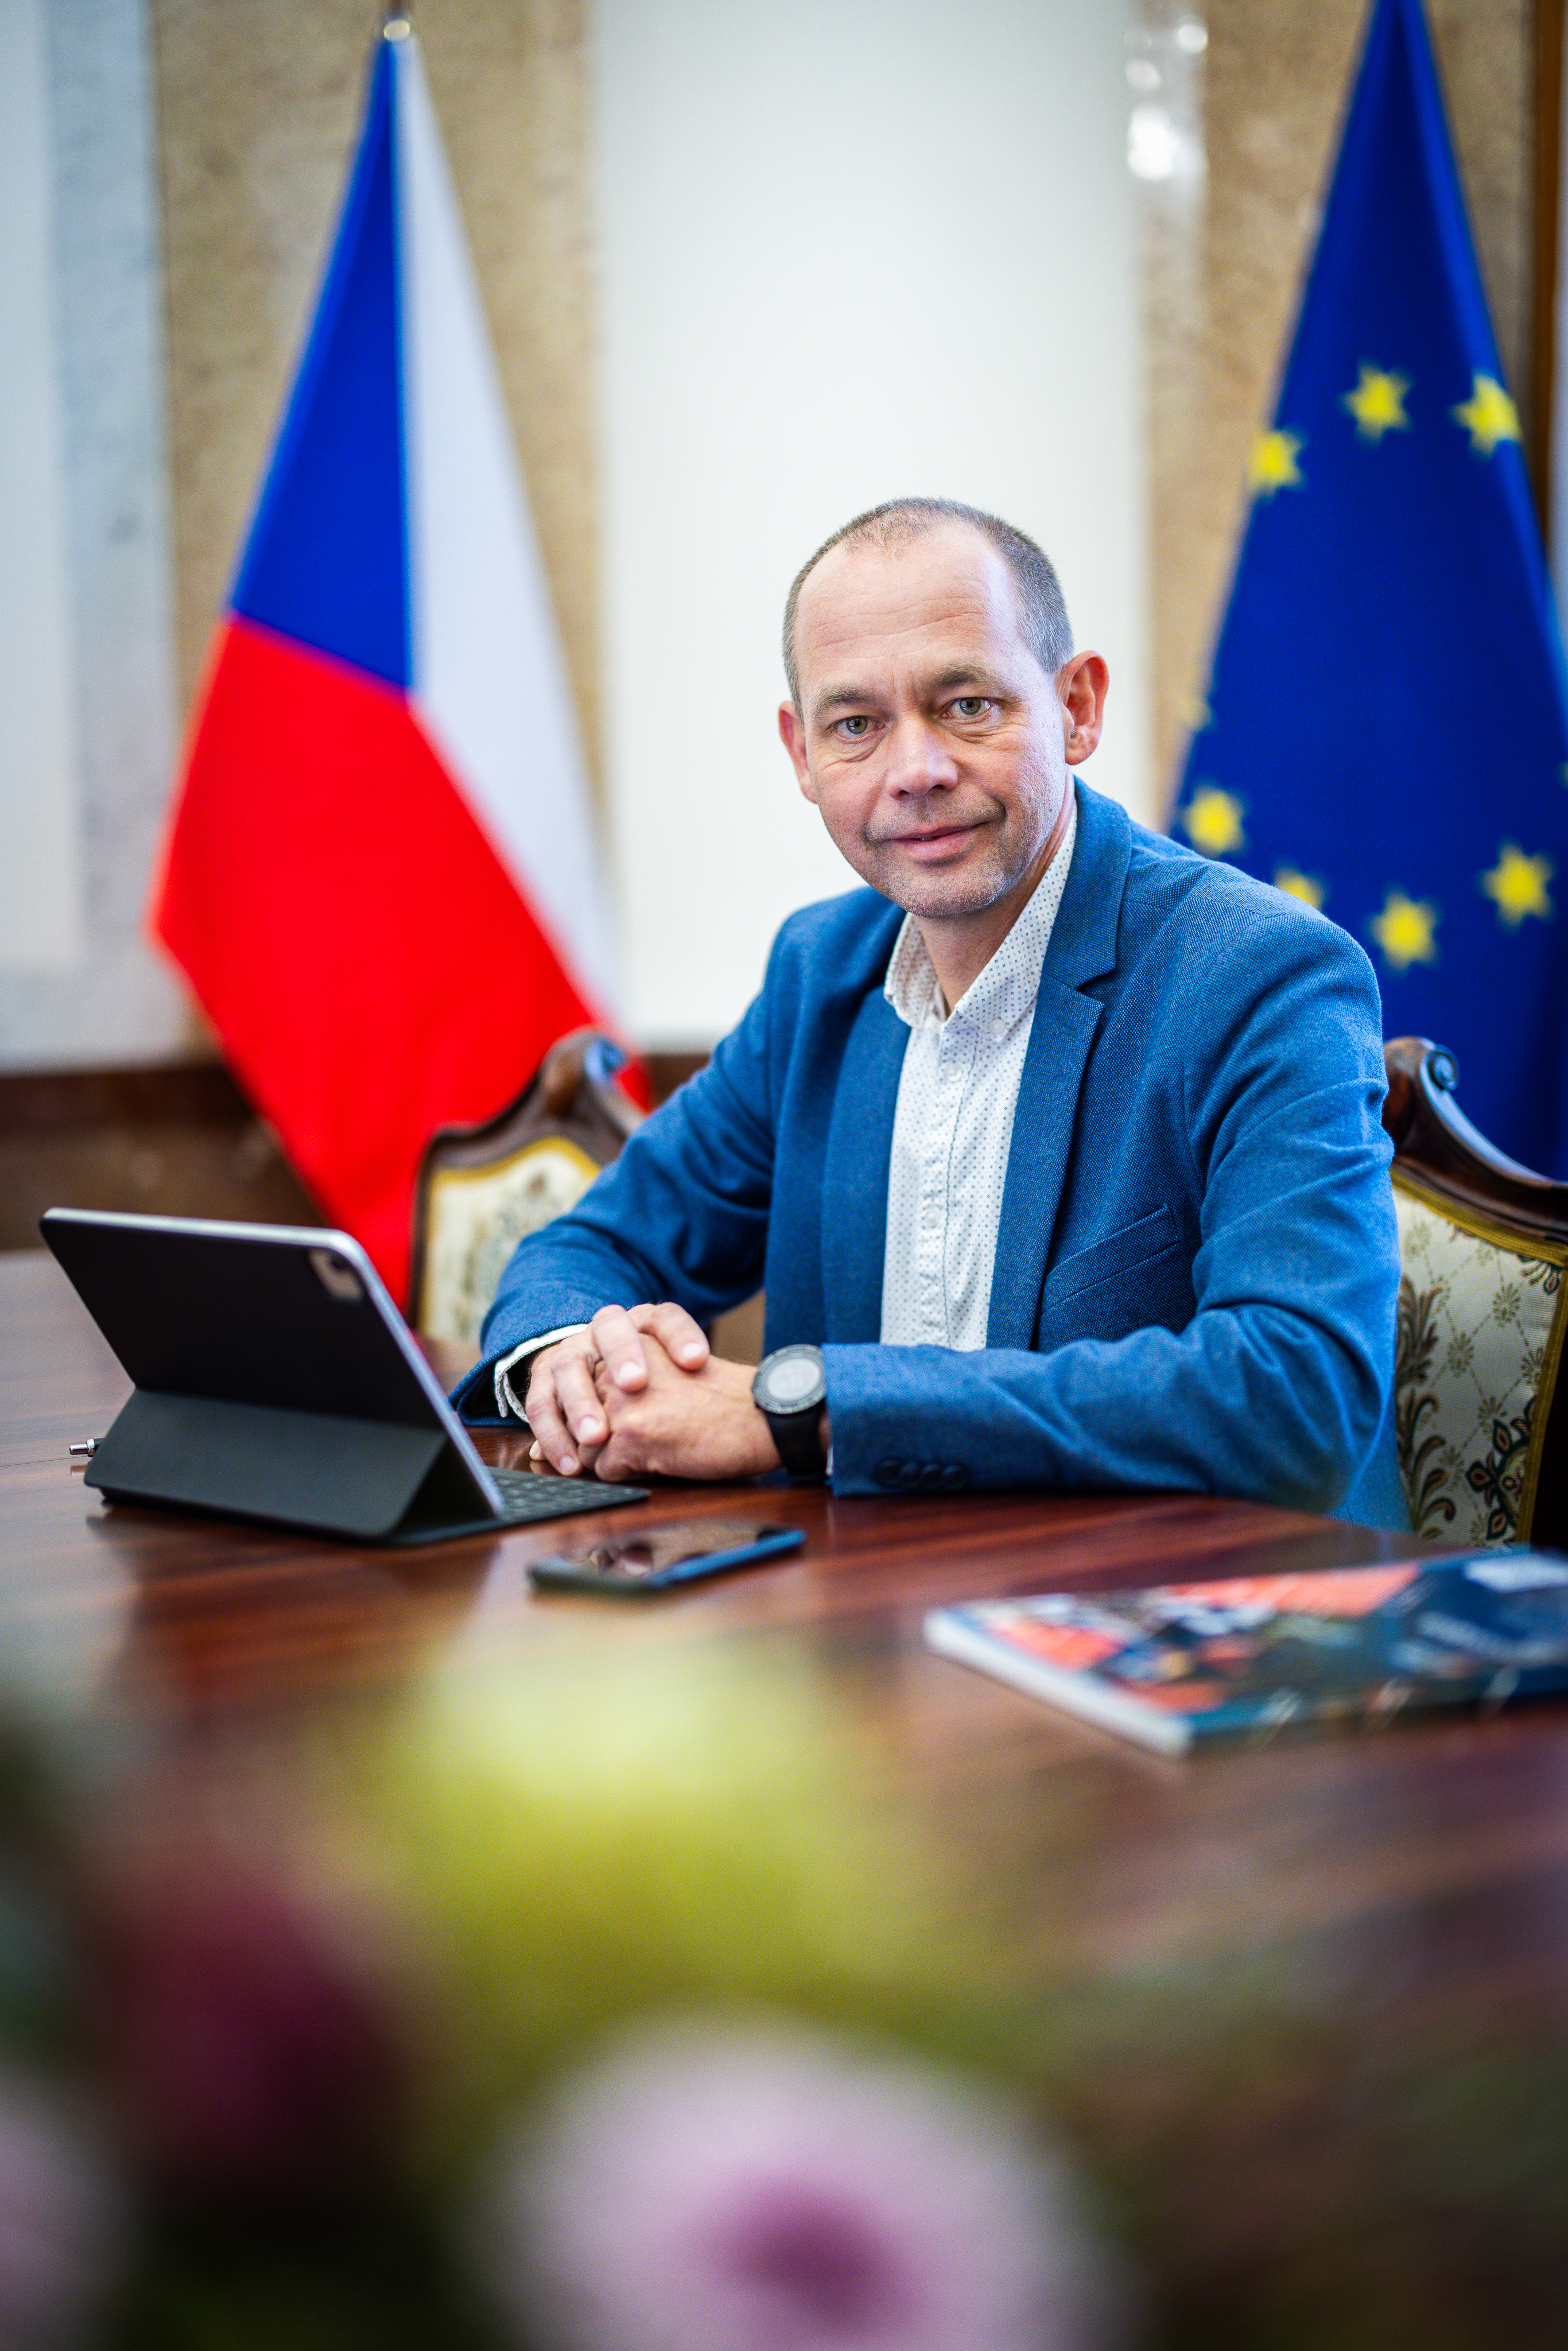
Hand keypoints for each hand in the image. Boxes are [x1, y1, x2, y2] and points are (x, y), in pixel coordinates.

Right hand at [525, 1302, 708, 1475]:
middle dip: (622, 1357)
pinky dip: (553, 1436)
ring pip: (568, 1367)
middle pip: (609, 1332)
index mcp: (638, 1322)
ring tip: (596, 1437)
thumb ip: (690, 1376)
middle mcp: (599, 1331)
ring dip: (580, 1402)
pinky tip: (569, 1463)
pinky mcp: (542, 1382)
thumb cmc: (646, 1378)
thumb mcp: (671, 1373)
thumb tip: (703, 1375)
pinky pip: (540, 1405)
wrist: (591, 1367)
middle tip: (635, 1385)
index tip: (697, 1361)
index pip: (662, 1318)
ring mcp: (568, 1353)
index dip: (679, 1336)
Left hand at [587, 1334, 781, 1483]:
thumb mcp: (668, 1376)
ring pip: (588, 1450)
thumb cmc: (724, 1403)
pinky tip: (667, 1458)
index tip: (641, 1422)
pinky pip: (606, 1471)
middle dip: (610, 1441)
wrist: (764, 1418)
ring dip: (620, 1459)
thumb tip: (568, 1428)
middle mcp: (616, 1368)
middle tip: (656, 1436)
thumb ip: (623, 1388)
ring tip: (663, 1444)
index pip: (587, 1391)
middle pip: (583, 1422)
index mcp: (629, 1345)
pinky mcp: (629, 1435)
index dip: (610, 1417)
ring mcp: (620, 1402)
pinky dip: (632, 1475)